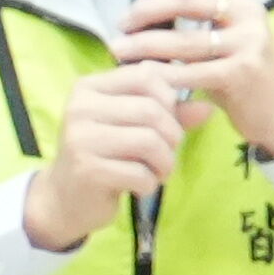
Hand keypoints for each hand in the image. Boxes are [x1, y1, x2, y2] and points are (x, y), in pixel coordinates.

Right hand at [21, 60, 192, 252]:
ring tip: (157, 172)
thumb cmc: (105, 156)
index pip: (146, 75)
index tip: (168, 122)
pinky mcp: (87, 170)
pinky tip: (139, 187)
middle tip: (166, 155)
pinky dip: (150, 184)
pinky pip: (139, 173)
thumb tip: (208, 107)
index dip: (170, 99)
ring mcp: (80, 138)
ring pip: (150, 141)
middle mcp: (81, 107)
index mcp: (91, 87)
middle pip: (152, 110)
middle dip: (172, 137)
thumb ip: (170, 114)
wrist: (65, 199)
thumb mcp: (133, 128)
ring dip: (165, 163)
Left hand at [116, 0, 273, 164]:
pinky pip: (190, 72)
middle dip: (146, 9)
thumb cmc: (247, 74)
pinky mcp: (240, 74)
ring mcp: (247, 44)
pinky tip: (144, 76)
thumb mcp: (233, 35)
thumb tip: (147, 8)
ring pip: (183, 39)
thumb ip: (202, 19)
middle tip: (122, 24)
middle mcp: (247, 16)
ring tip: (120, 49)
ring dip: (144, 44)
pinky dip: (163, 74)